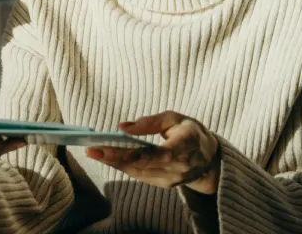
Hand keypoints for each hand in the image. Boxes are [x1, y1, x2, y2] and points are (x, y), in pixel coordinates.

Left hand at [85, 112, 221, 195]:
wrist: (208, 159)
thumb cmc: (190, 132)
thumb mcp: (175, 118)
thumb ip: (151, 122)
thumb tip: (123, 127)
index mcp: (188, 144)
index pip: (164, 153)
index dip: (144, 154)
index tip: (123, 149)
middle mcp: (181, 166)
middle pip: (145, 164)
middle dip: (117, 157)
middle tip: (93, 149)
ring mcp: (173, 178)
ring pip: (139, 172)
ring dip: (114, 163)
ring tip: (93, 152)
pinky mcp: (165, 184)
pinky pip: (140, 176)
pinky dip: (122, 167)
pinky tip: (106, 158)